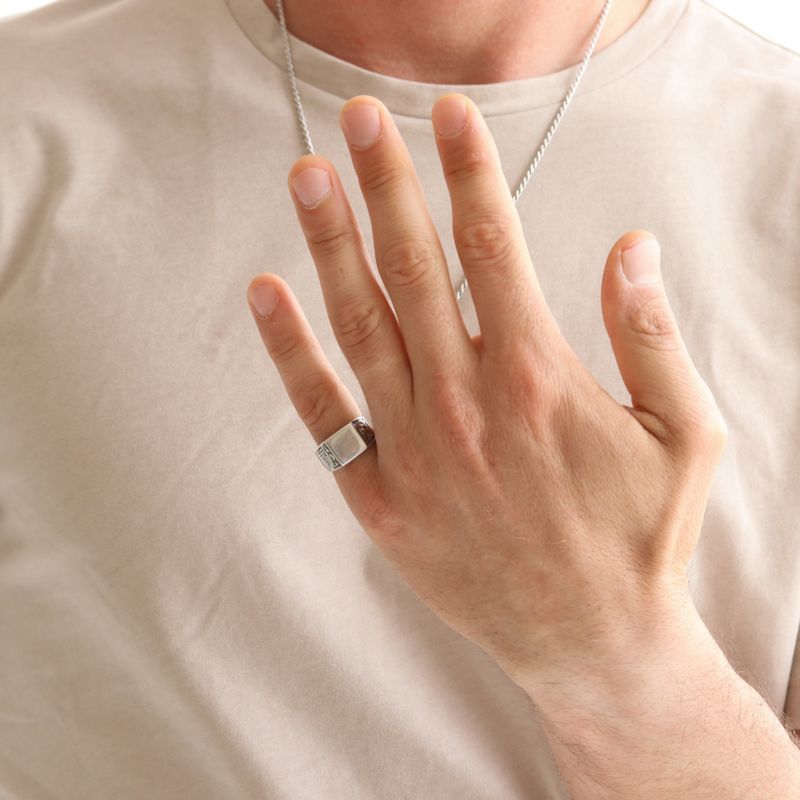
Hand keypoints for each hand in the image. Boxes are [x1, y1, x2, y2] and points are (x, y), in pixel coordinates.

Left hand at [246, 93, 727, 692]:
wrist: (591, 641)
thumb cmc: (641, 536)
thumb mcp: (683, 433)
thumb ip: (652, 334)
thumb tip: (631, 247)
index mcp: (538, 379)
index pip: (494, 244)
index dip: (466, 171)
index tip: (446, 116)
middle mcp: (465, 405)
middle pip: (415, 268)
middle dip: (386, 183)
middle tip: (359, 117)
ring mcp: (414, 453)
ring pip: (360, 326)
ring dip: (330, 244)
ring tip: (308, 177)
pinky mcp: (380, 500)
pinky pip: (322, 414)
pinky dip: (289, 351)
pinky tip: (267, 293)